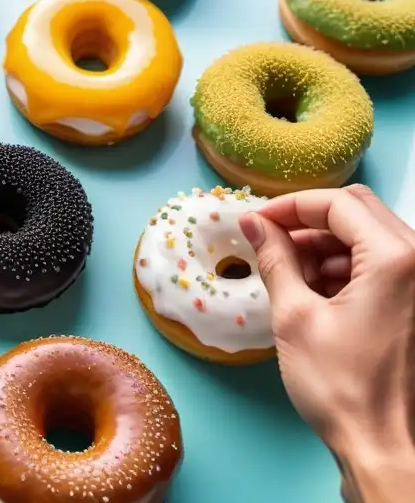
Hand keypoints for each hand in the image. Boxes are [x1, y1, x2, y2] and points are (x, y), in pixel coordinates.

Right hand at [239, 185, 414, 501]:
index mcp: (396, 260)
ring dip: (326, 245)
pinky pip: (384, 265)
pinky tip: (316, 292)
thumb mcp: (295, 316)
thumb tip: (254, 224)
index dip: (290, 206)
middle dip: (309, 221)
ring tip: (289, 272)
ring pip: (371, 236)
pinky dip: (347, 267)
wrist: (385, 447)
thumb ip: (275, 259)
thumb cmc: (344, 389)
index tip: (257, 220)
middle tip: (269, 238)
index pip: (338, 204)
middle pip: (359, 212)